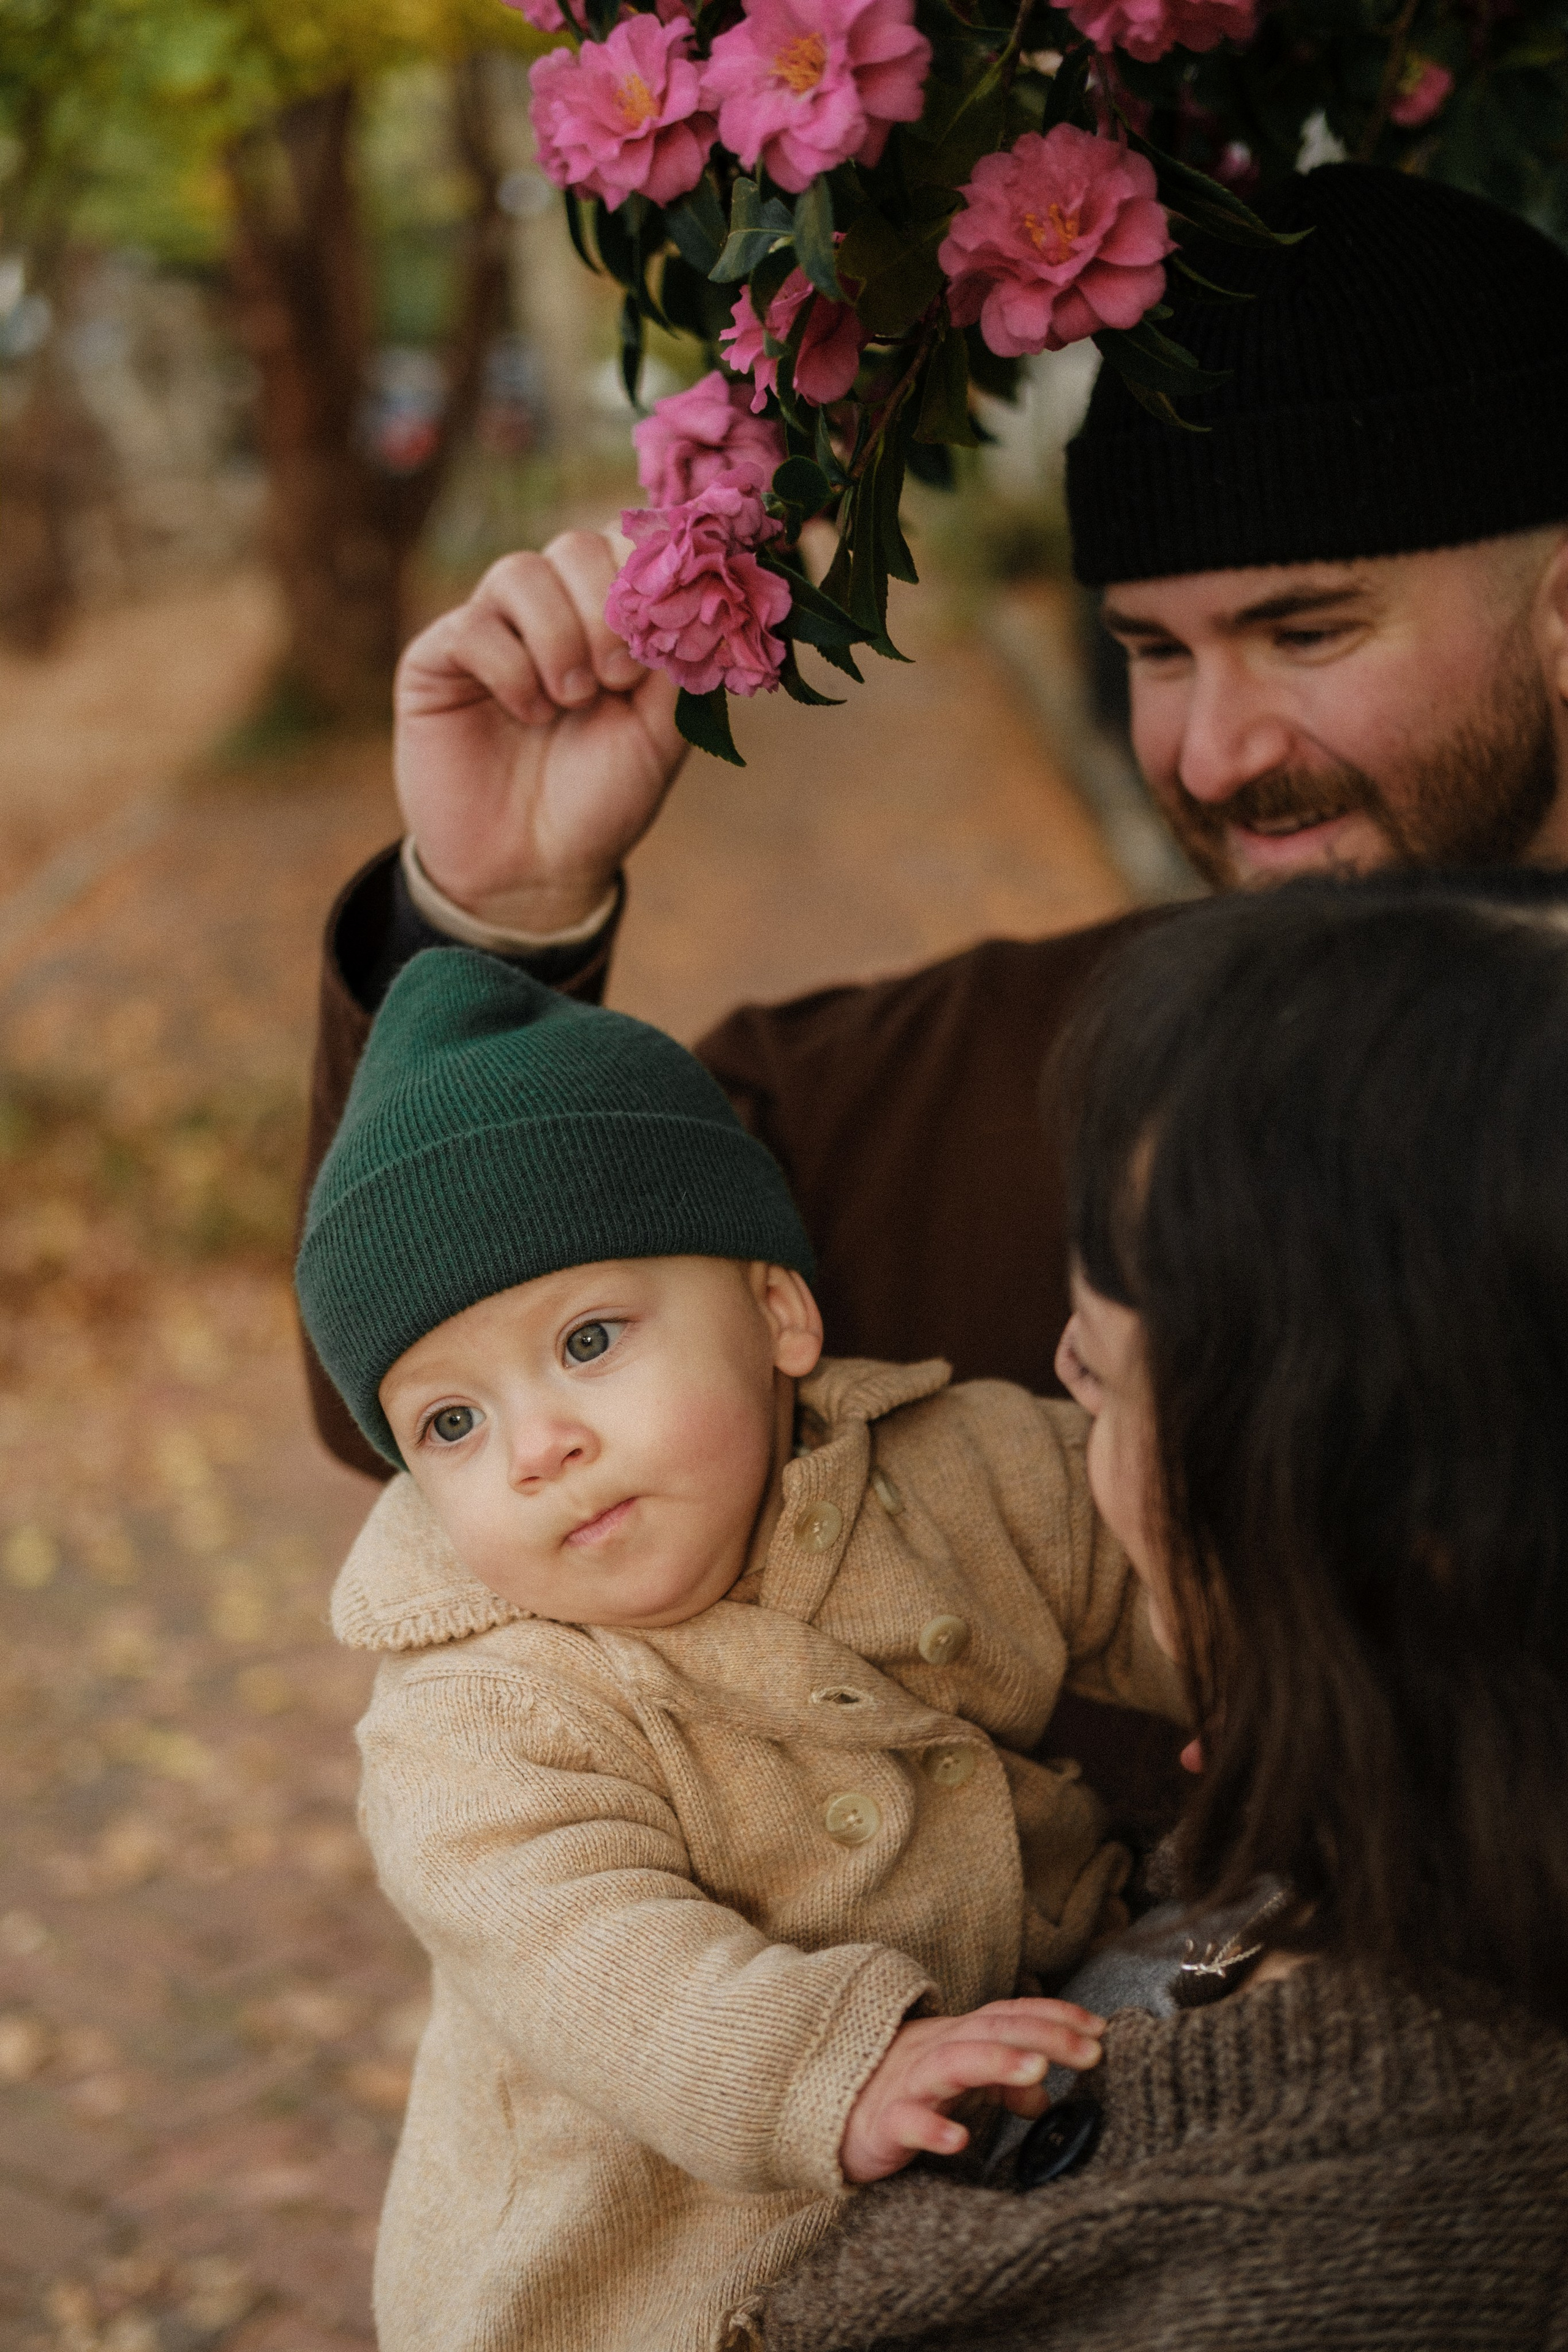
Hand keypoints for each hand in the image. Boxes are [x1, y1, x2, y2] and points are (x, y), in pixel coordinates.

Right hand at [393, 531, 686, 933]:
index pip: (626, 547)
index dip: (646, 576)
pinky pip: (472, 625)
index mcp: (607, 622)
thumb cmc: (601, 801)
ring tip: (571, 701)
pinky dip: (511, 667)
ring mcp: (491, 631)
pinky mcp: (439, 659)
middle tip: (614, 679)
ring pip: (520, 571)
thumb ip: (680, 662)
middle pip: (573, 546)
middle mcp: (549, 614)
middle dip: (603, 608)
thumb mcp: (662, 734)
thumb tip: (697, 591)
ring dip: (557, 637)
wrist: (536, 870)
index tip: (658, 640)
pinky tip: (529, 714)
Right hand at [840, 1998, 1104, 2185]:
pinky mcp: (883, 2123)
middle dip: (1043, 2035)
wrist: (829, 2110)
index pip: (1010, 2014)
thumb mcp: (961, 2083)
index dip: (1055, 2015)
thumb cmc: (904, 2091)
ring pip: (953, 2063)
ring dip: (996, 2062)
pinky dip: (931, 2128)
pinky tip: (957, 2139)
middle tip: (1090, 2049)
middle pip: (992, 2029)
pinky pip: (906, 2122)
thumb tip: (1046, 2091)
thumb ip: (1006, 2081)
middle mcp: (936, 2049)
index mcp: (958, 2037)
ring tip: (1036, 2071)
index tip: (1100, 2027)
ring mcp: (909, 2083)